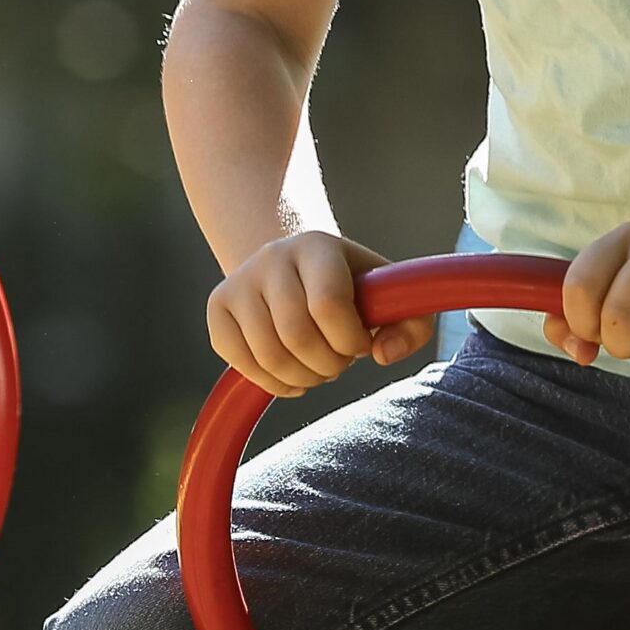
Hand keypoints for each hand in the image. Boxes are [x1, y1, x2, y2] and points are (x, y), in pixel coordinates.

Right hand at [208, 230, 436, 394]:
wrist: (291, 266)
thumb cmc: (349, 287)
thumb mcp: (388, 294)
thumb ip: (412, 325)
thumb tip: (382, 355)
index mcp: (317, 246)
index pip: (328, 304)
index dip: (350, 339)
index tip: (360, 344)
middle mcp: (271, 258)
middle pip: (296, 335)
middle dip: (328, 364)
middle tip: (338, 361)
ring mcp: (238, 282)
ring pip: (269, 355)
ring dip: (303, 377)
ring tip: (317, 367)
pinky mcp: (217, 310)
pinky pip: (242, 364)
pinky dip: (274, 383)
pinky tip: (292, 374)